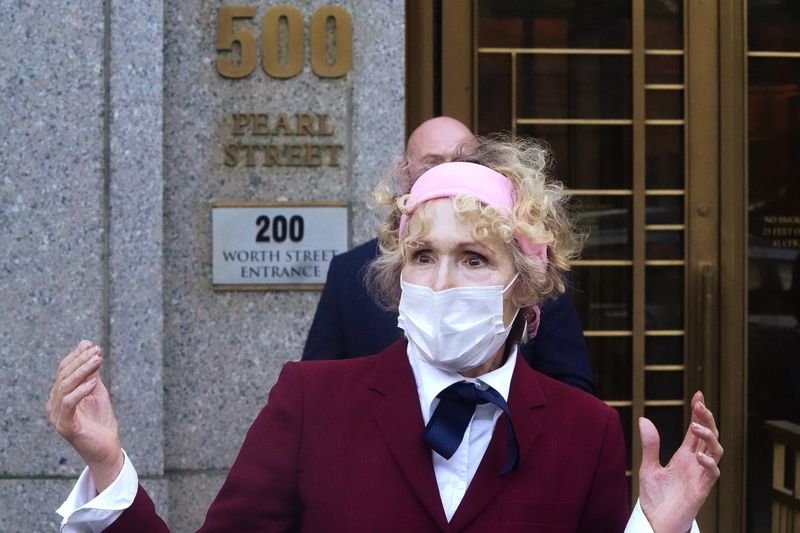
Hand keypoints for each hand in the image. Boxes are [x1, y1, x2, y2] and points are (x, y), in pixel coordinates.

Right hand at [46, 340, 122, 491]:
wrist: (107, 448)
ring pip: (65, 386)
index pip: (64, 370)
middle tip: (97, 351)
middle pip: (63, 376)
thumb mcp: (97, 391)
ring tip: (98, 360)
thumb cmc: (101, 421)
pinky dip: (80, 391)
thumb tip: (89, 347)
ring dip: (83, 371)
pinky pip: (69, 404)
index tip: (93, 345)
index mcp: (59, 396)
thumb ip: (91, 373)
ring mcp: (57, 416)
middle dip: (81, 360)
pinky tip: (93, 383)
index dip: (77, 356)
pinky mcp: (65, 426)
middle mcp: (53, 405)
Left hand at [638, 391, 722, 532]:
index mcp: (684, 455)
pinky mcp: (702, 490)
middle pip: (709, 436)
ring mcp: (700, 475)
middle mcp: (695, 463)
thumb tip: (643, 419)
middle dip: (707, 418)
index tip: (698, 394)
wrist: (655, 522)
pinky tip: (699, 456)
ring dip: (709, 437)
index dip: (699, 413)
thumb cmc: (655, 498)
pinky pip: (712, 475)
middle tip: (700, 404)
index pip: (695, 430)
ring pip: (716, 452)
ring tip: (696, 426)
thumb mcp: (648, 467)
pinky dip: (709, 464)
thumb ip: (650, 445)